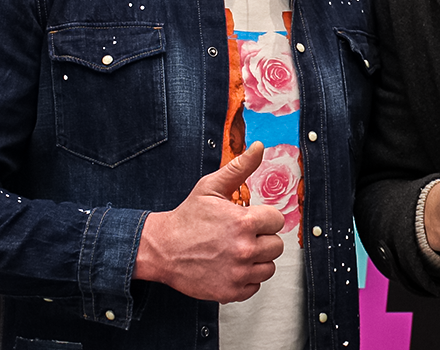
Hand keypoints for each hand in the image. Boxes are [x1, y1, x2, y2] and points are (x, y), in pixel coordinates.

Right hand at [135, 141, 285, 301]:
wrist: (162, 249)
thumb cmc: (186, 218)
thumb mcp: (210, 187)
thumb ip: (239, 168)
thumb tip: (259, 147)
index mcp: (244, 222)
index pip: (277, 221)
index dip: (263, 218)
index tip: (249, 220)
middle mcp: (245, 249)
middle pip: (276, 245)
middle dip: (262, 239)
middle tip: (241, 236)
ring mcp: (238, 273)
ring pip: (269, 267)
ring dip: (256, 260)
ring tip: (236, 251)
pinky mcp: (231, 291)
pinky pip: (255, 286)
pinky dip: (246, 278)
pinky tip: (231, 266)